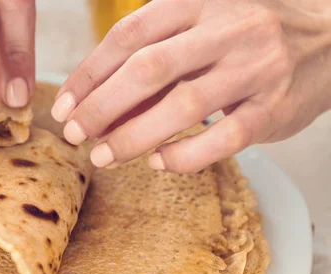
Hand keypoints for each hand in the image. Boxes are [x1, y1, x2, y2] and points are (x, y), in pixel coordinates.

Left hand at [53, 0, 330, 171]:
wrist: (329, 38)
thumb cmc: (246, 34)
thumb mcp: (201, 24)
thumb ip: (156, 56)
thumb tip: (98, 104)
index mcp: (199, 1)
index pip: (129, 35)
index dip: (90, 73)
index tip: (64, 104)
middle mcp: (227, 29)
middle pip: (150, 69)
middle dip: (102, 106)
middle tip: (74, 132)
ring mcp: (254, 68)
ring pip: (184, 106)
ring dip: (134, 136)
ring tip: (102, 155)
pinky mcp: (274, 108)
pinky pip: (223, 138)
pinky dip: (184, 155)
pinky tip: (157, 162)